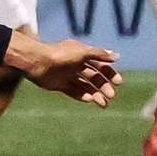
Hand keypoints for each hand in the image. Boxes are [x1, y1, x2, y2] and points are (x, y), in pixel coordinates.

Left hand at [6, 32, 120, 106]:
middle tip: (111, 95)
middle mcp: (75, 65)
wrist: (37, 61)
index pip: (100, 65)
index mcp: (82, 55)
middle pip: (94, 77)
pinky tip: (90, 100)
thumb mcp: (83, 52)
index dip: (110, 73)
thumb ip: (99, 54)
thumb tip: (117, 56)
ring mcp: (67, 75)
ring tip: (103, 104)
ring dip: (95, 94)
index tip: (119, 82)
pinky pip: (73, 91)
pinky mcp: (59, 85)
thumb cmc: (61, 54)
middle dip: (103, 86)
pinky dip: (82, 96)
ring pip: (85, 86)